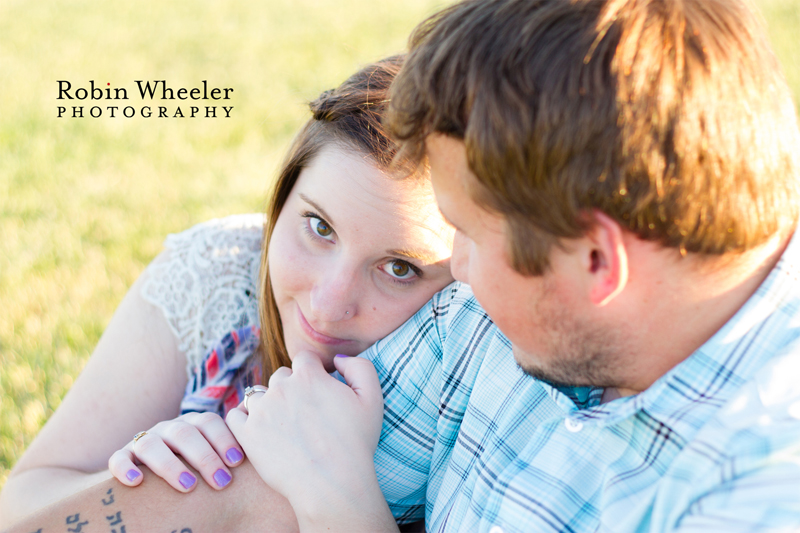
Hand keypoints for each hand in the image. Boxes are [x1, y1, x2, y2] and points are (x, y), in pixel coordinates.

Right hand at [108, 412, 244, 492]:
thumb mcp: (211, 455)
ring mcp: (143, 440)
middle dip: (205, 457)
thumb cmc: (193, 467)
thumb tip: (264, 449)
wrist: (147, 474)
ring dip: (171, 464)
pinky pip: (119, 459)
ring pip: (152, 444)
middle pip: (185, 434)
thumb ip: (231, 450)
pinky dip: (125, 468)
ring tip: (188, 486)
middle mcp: (169, 428)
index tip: (238, 462)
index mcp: (193, 424)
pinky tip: (137, 482)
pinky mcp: (121, 456)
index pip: (210, 423)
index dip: (224, 439)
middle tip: (222, 481)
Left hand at [227, 352, 396, 531]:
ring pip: (258, 395)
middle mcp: (281, 388)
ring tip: (281, 424)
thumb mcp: (372, 399)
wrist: (332, 484)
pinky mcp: (247, 434)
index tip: (319, 391)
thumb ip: (360, 367)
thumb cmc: (356, 444)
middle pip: (281, 377)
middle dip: (291, 389)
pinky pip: (235, 416)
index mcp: (309, 376)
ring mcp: (261, 411)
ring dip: (268, 404)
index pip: (304, 360)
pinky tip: (259, 430)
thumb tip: (338, 360)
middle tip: (303, 414)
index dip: (313, 373)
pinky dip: (244, 420)